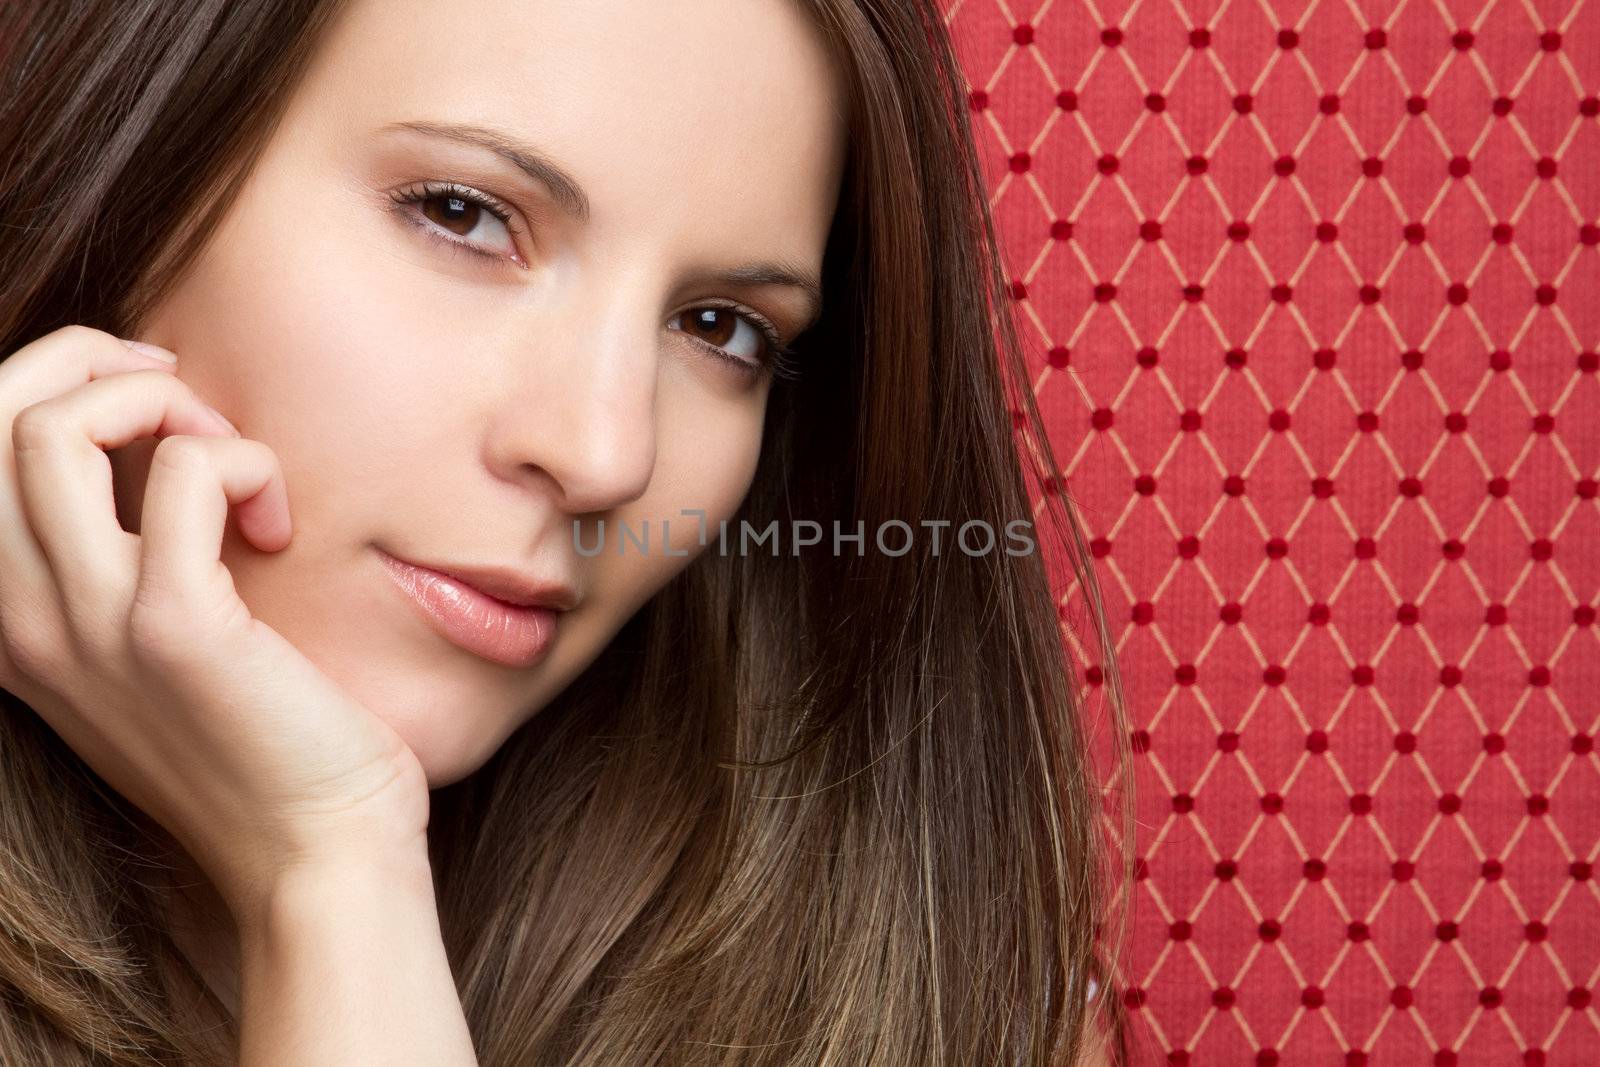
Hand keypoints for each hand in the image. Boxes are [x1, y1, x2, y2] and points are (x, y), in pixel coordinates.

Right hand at [0, 325, 429, 920]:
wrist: (316, 856)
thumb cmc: (261, 745)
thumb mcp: (154, 650)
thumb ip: (123, 564)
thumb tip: (159, 451)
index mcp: (10, 623)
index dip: (51, 386)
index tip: (154, 403)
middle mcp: (20, 623)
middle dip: (90, 362)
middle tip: (189, 397)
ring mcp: (86, 626)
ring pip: (53, 428)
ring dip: (163, 405)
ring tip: (236, 464)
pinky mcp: (174, 629)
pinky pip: (185, 472)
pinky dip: (242, 461)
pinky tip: (277, 523)